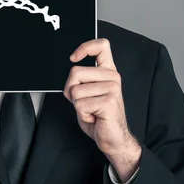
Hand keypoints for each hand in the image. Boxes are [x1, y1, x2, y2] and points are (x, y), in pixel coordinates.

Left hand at [63, 38, 139, 164]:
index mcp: (108, 71)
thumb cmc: (99, 116)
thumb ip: (82, 78)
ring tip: (91, 110)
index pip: (101, 46)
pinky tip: (94, 117)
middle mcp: (112, 77)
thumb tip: (72, 69)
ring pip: (75, 90)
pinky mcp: (109, 102)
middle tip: (84, 102)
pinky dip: (82, 114)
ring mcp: (112, 89)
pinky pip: (80, 104)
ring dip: (77, 105)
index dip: (84, 47)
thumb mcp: (89, 92)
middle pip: (75, 72)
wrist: (113, 138)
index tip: (73, 57)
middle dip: (70, 90)